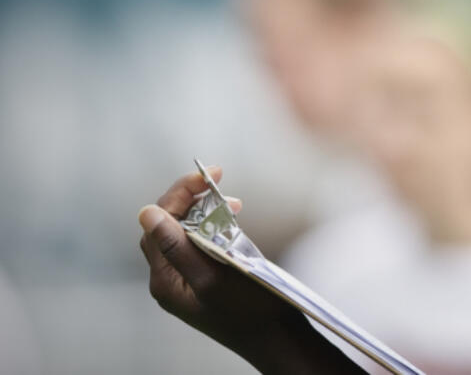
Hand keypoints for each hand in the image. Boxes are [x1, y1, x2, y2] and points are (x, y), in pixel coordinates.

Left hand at [138, 167, 303, 366]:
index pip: (157, 225)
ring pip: (184, 234)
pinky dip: (212, 227)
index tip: (207, 175)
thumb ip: (178, 246)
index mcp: (165, 282)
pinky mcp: (206, 281)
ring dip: (202, 211)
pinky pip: (199, 245)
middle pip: (166, 227)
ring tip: (233, 202)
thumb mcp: (214, 277)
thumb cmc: (251, 311)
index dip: (178, 194)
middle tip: (218, 180)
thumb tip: (146, 213)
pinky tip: (232, 221)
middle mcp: (170, 281)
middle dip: (189, 199)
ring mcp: (188, 282)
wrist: (279, 341)